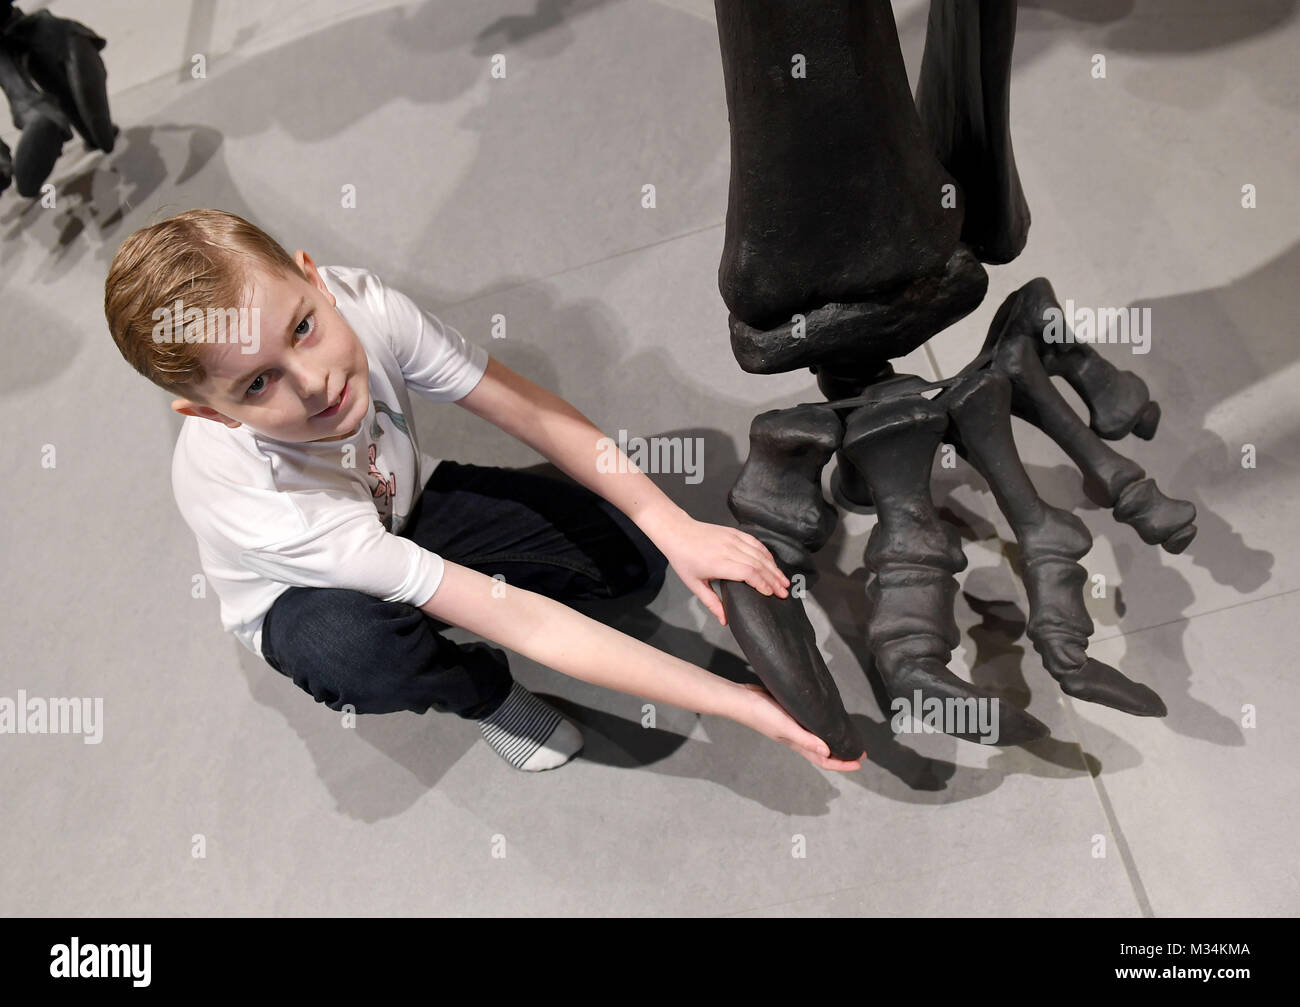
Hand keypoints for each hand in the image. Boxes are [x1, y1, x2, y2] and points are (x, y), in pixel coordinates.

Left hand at [652, 512, 789, 625]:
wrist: (677, 532)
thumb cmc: (684, 559)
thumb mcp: (694, 584)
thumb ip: (711, 602)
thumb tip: (724, 620)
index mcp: (719, 564)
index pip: (748, 573)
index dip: (762, 583)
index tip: (771, 594)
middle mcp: (729, 550)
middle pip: (758, 565)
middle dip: (774, 579)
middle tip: (784, 592)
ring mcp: (733, 539)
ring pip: (760, 554)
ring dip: (774, 568)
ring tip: (784, 581)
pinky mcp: (734, 532)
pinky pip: (755, 543)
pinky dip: (766, 554)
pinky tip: (773, 563)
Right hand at [735, 683, 864, 770]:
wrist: (741, 699)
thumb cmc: (761, 714)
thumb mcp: (785, 728)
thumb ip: (805, 740)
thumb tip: (828, 752)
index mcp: (797, 744)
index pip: (823, 760)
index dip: (842, 764)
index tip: (859, 762)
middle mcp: (797, 737)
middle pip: (823, 751)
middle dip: (841, 753)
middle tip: (859, 749)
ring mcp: (793, 725)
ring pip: (817, 737)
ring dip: (832, 739)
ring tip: (847, 735)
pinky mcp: (790, 713)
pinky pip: (811, 723)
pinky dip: (822, 724)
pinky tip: (826, 716)